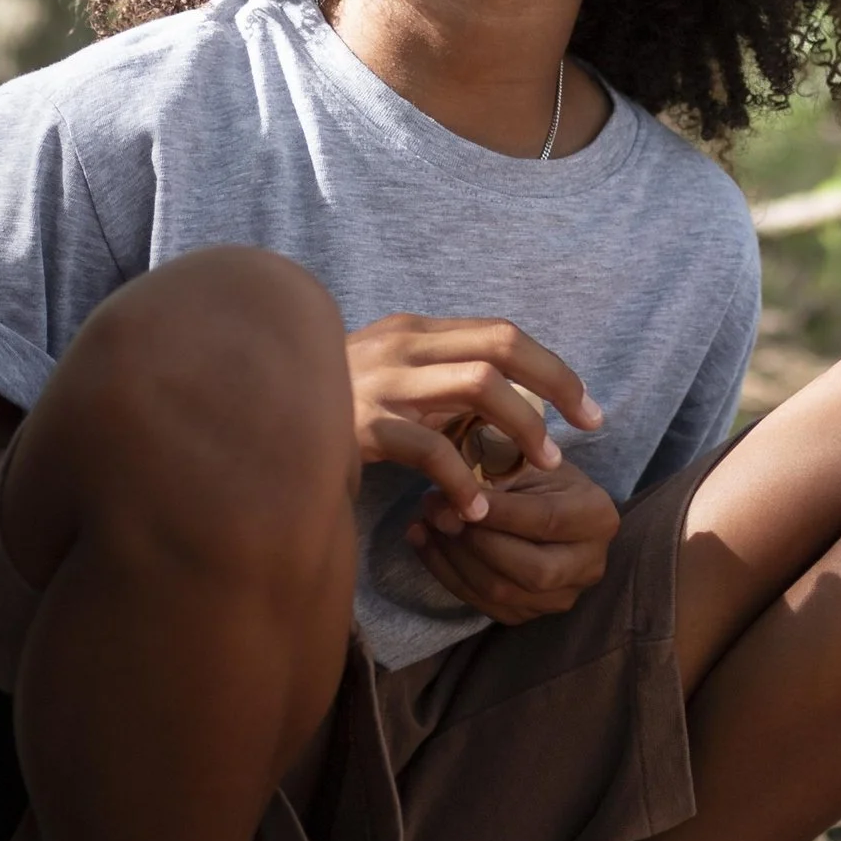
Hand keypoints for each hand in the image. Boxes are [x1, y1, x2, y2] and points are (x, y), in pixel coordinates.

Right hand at [346, 313, 602, 525]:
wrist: (253, 415)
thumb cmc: (331, 407)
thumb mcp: (388, 380)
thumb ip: (436, 381)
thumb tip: (507, 405)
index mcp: (414, 330)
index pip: (501, 333)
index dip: (554, 368)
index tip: (586, 408)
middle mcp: (402, 345)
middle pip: (501, 346)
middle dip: (556, 385)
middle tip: (586, 429)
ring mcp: (381, 382)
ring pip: (478, 386)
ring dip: (522, 428)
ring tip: (540, 468)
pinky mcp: (361, 426)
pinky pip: (429, 449)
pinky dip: (462, 480)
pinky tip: (474, 509)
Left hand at [404, 453, 619, 625]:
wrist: (545, 502)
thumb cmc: (534, 473)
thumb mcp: (523, 458)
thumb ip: (492, 474)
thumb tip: (446, 500)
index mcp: (597, 517)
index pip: (546, 520)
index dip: (498, 512)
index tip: (455, 494)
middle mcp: (589, 564)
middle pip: (532, 569)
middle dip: (476, 542)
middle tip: (435, 510)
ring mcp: (561, 596)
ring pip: (503, 592)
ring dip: (453, 558)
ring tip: (424, 522)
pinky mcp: (529, 614)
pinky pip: (484, 604)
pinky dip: (446, 574)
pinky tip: (425, 542)